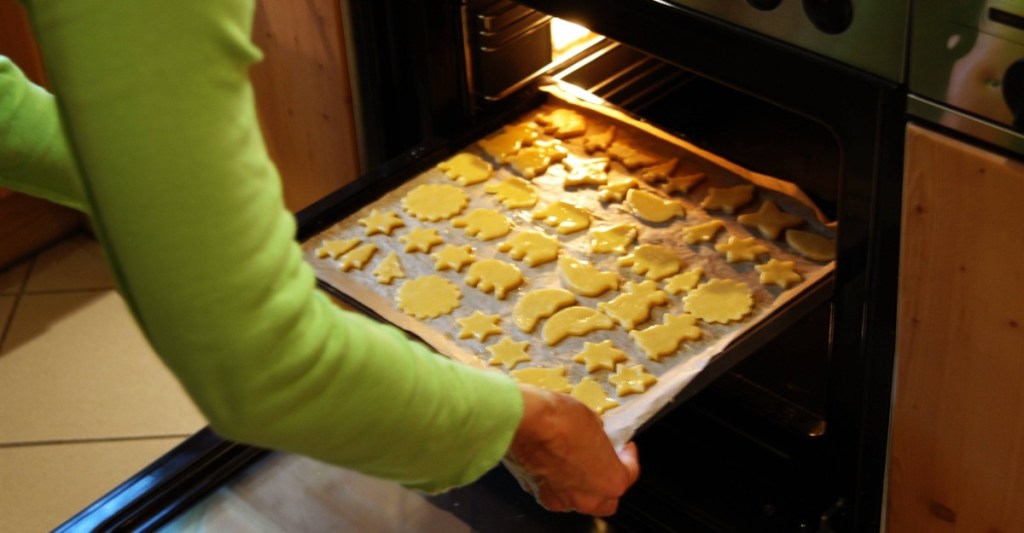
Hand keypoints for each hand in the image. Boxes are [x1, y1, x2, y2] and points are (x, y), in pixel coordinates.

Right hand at [503, 384, 639, 515]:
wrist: (523, 421)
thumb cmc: (561, 419)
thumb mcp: (592, 420)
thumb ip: (598, 438)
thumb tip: (593, 439)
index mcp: (610, 481)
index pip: (629, 474)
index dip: (628, 457)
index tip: (624, 446)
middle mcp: (587, 498)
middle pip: (606, 499)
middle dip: (606, 482)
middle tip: (603, 460)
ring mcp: (560, 500)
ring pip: (578, 498)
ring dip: (580, 484)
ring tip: (575, 460)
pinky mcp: (536, 494)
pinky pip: (554, 492)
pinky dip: (556, 481)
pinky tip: (553, 461)